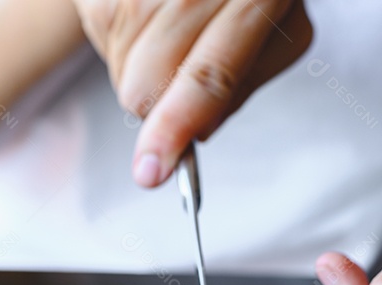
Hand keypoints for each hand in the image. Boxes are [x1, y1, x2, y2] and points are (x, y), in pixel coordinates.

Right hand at [74, 0, 311, 186]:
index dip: (175, 126)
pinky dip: (122, 45)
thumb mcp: (280, 34)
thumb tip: (195, 132)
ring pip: (122, 71)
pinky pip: (102, 40)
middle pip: (149, 83)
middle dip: (159, 109)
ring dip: (141, 76)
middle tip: (181, 83)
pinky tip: (148, 16)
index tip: (151, 172)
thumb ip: (242, 87)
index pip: (208, 76)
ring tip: (171, 34)